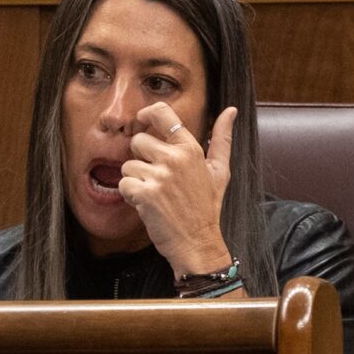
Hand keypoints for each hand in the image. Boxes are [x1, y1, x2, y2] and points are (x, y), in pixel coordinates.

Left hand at [118, 103, 236, 276]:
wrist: (198, 243)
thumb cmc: (207, 206)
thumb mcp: (220, 171)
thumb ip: (222, 138)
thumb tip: (231, 110)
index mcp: (191, 149)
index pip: (162, 114)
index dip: (146, 114)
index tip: (142, 120)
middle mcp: (175, 159)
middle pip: (137, 141)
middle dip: (140, 159)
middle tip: (156, 176)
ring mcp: (160, 176)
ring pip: (127, 165)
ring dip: (135, 180)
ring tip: (155, 193)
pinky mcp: (145, 194)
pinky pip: (123, 184)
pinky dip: (130, 195)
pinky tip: (147, 204)